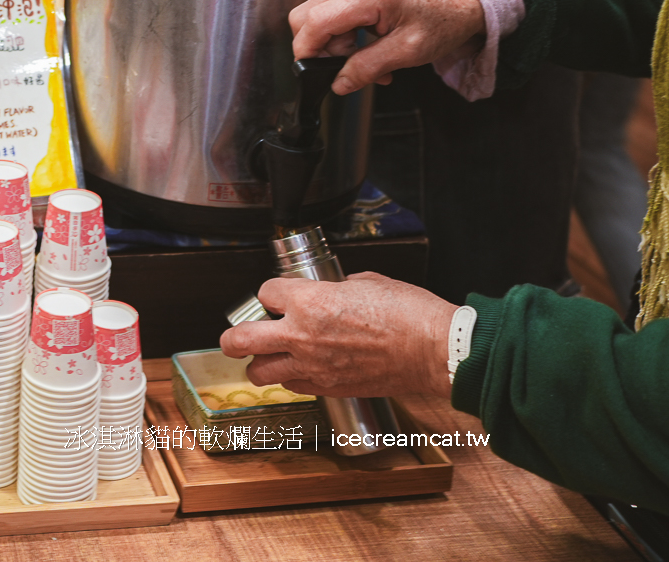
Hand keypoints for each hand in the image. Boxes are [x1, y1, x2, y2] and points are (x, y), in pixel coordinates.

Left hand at [219, 272, 455, 398]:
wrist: (434, 349)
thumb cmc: (408, 313)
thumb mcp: (364, 282)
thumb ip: (333, 287)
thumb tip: (326, 290)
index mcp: (309, 301)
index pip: (264, 293)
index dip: (271, 293)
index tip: (277, 295)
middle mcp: (302, 335)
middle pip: (241, 339)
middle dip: (234, 336)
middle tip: (236, 335)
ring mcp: (313, 365)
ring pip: (260, 371)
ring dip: (259, 362)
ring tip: (267, 356)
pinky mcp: (328, 387)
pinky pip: (293, 385)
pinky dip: (290, 377)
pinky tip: (300, 369)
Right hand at [289, 0, 487, 95]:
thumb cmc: (444, 19)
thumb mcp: (408, 52)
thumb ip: (368, 68)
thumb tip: (338, 83)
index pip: (315, 21)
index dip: (308, 50)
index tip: (313, 72)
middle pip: (307, 16)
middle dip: (322, 48)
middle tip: (351, 65)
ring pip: (316, 15)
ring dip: (334, 43)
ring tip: (366, 58)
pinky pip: (331, 11)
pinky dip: (342, 33)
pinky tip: (366, 44)